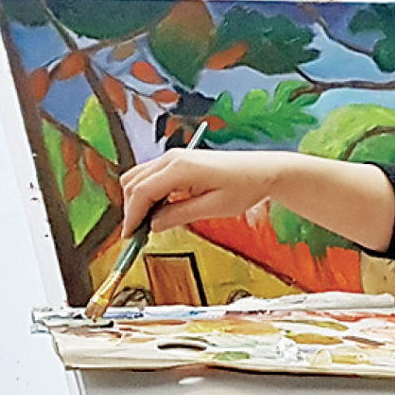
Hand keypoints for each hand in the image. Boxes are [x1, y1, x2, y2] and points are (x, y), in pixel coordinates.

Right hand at [119, 148, 287, 236]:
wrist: (264, 170)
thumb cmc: (246, 187)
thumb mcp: (214, 208)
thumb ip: (180, 215)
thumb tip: (153, 225)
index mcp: (180, 168)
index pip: (141, 192)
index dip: (131, 216)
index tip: (130, 236)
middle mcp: (172, 158)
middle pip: (133, 183)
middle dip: (132, 209)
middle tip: (138, 235)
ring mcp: (174, 157)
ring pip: (139, 178)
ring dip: (138, 200)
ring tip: (149, 225)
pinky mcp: (179, 161)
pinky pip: (152, 176)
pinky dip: (149, 193)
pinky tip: (160, 211)